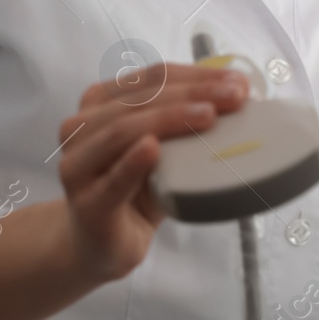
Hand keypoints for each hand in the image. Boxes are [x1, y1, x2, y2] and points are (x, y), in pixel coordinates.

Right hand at [52, 61, 250, 283]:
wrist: (102, 244)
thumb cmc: (137, 190)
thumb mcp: (164, 149)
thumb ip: (186, 120)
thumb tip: (241, 95)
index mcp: (100, 102)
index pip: (153, 77)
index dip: (196, 75)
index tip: (237, 82)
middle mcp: (81, 126)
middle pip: (141, 98)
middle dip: (192, 93)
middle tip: (234, 96)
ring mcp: (77, 164)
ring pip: (122, 129)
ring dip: (169, 118)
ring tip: (208, 115)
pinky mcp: (86, 203)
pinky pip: (110, 179)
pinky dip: (132, 161)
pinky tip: (153, 148)